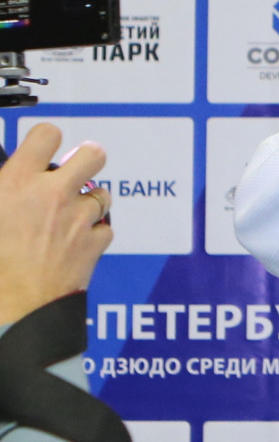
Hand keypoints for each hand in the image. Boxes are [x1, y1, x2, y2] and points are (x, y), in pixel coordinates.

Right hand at [0, 124, 112, 325]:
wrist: (10, 307)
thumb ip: (4, 187)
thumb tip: (8, 177)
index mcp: (17, 182)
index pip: (47, 134)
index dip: (46, 139)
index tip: (42, 149)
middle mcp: (53, 194)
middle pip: (93, 154)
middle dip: (86, 160)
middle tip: (75, 171)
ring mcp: (78, 219)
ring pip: (102, 194)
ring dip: (89, 202)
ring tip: (68, 216)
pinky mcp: (94, 244)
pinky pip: (105, 228)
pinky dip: (94, 233)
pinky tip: (76, 243)